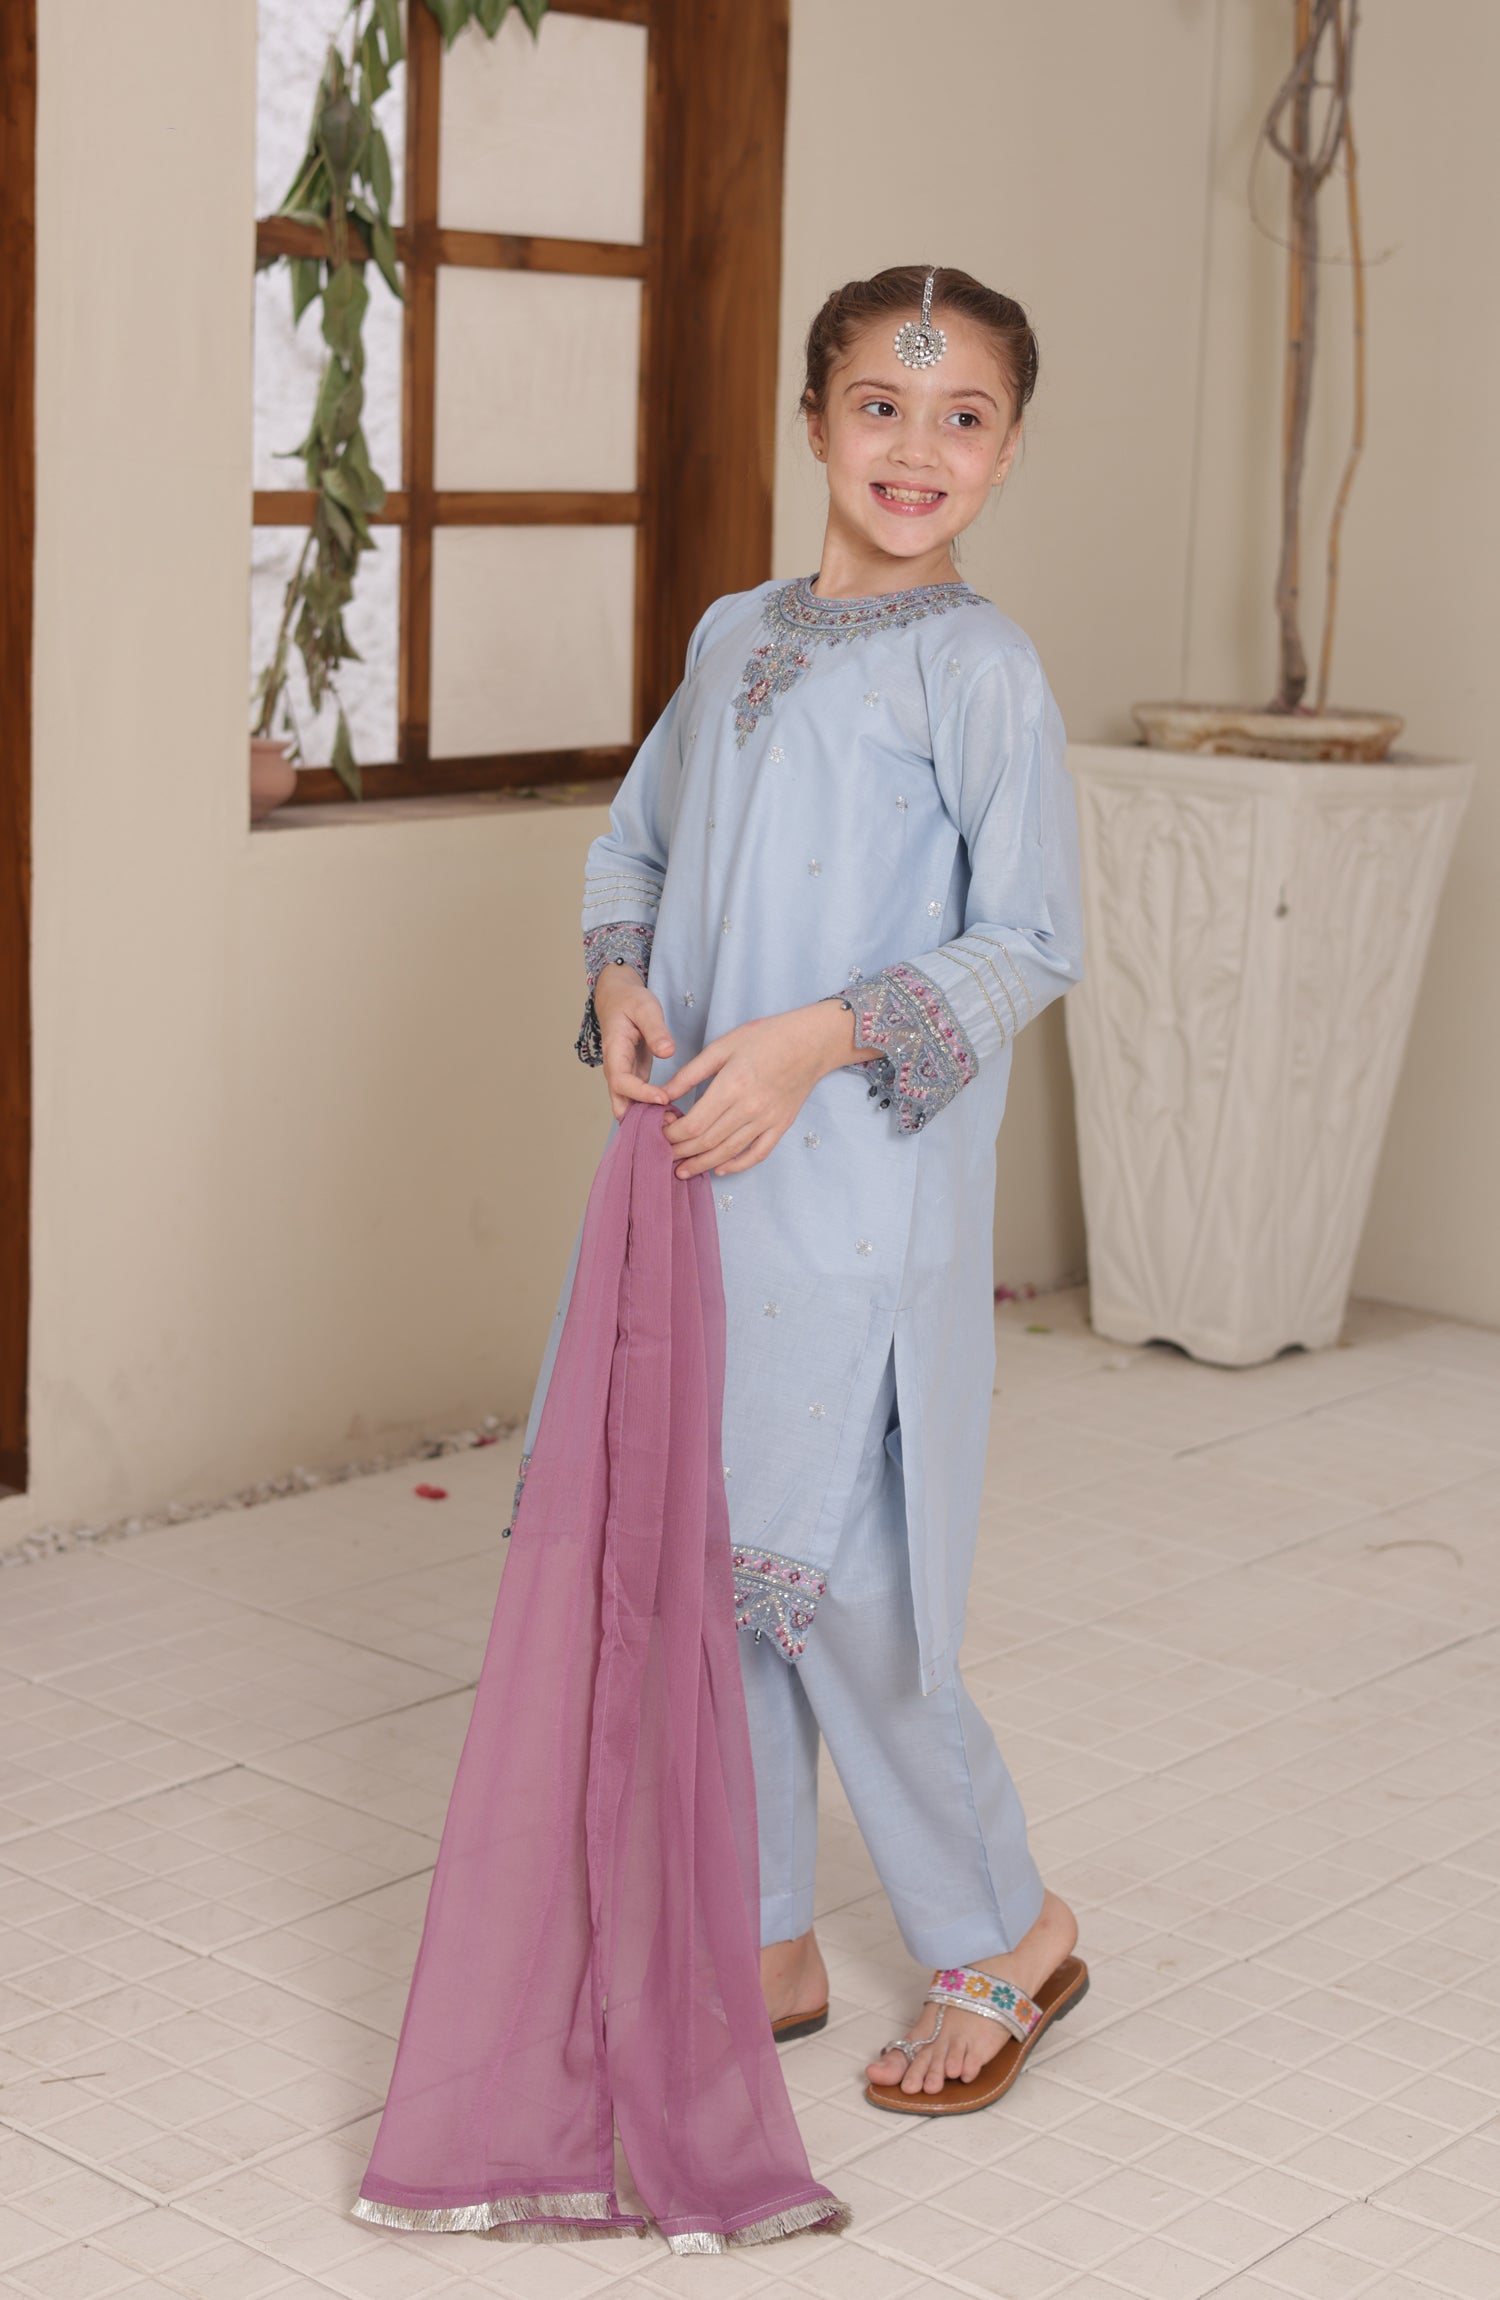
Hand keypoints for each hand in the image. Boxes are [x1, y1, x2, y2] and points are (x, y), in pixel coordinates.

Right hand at [593, 964, 675, 1120]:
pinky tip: (672, 1117)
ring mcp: (624, 1078)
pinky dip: (652, 1113)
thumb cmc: (630, 1002)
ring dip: (647, 1120)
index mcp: (614, 1053)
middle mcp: (616, 1070)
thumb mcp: (645, 1008)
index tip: (664, 1098)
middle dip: (641, 1120)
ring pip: (629, 1108)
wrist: (618, 1000)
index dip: (641, 1093)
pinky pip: (639, 1103)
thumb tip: (667, 1052)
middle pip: (620, 1104)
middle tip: (669, 1124)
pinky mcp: (634, 1080)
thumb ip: (656, 1030)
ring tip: (674, 1124)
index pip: (621, 1081)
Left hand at [657, 1000, 866, 1177]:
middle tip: (665, 1153)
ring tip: (682, 1170)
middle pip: (708, 1142)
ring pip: (728, 1152)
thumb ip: (691, 1073)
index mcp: (732, 1085)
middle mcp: (750, 1108)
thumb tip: (663, 1094)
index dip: (673, 1134)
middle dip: (682, 1151)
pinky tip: (720, 1169)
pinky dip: (737, 1166)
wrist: (811, 1042)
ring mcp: (767, 1121)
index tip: (661, 1132)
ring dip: (702, 1164)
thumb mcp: (722, 1046)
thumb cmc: (765, 1037)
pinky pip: (757, 1154)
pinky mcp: (780, 1126)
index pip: (695, 1124)